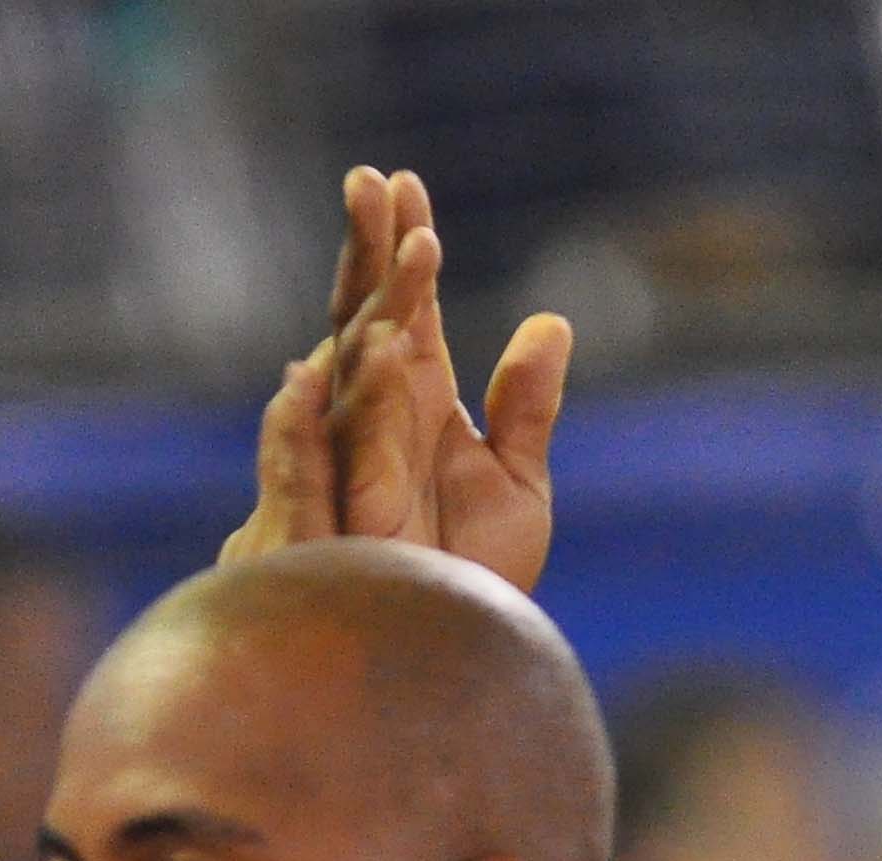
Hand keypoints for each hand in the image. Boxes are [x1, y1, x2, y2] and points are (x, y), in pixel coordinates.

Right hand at [219, 167, 568, 596]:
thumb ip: (528, 408)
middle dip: (369, 253)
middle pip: (364, 320)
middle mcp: (376, 427)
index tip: (405, 182)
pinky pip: (329, 459)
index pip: (405, 309)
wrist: (456, 660)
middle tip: (370, 179)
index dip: (404, 248)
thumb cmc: (475, 578)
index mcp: (415, 407)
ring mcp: (354, 471)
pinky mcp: (343, 525)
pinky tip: (349, 361)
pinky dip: (333, 412)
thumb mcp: (518, 486)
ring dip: (370, 317)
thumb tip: (551, 322)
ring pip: (349, 379)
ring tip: (403, 255)